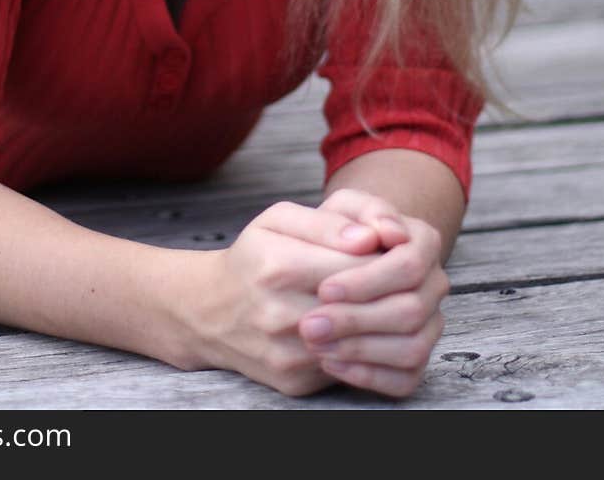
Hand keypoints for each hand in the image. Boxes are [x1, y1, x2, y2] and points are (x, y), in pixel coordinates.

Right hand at [192, 199, 393, 395]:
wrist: (210, 311)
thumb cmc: (254, 256)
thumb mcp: (278, 220)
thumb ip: (326, 221)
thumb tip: (371, 238)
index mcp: (278, 265)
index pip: (357, 263)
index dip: (382, 255)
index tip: (387, 249)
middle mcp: (279, 314)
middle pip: (361, 305)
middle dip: (385, 289)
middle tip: (392, 276)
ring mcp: (287, 354)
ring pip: (358, 340)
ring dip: (376, 321)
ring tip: (376, 300)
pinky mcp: (293, 382)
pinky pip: (346, 366)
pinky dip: (359, 346)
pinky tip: (355, 327)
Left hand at [298, 194, 447, 398]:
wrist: (340, 256)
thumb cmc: (339, 230)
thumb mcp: (343, 207)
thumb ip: (360, 211)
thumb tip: (380, 234)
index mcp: (424, 241)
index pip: (408, 265)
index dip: (367, 281)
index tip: (324, 289)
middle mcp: (434, 283)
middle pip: (410, 310)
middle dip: (357, 320)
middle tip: (309, 325)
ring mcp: (430, 323)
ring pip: (412, 348)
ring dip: (360, 350)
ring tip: (315, 345)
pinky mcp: (417, 358)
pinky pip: (405, 379)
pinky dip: (368, 376)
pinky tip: (331, 362)